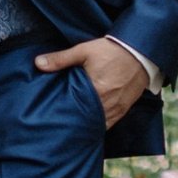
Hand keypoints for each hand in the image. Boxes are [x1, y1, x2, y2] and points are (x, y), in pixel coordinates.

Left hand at [37, 35, 151, 125]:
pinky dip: (101, 124)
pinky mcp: (125, 108)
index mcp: (96, 92)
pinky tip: (91, 122)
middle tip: (61, 126)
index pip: (76, 113)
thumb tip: (38, 63)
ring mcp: (118, 108)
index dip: (65, 118)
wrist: (140, 51)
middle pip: (87, 122)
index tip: (54, 120)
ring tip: (74, 126)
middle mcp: (107, 104)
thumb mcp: (84, 51)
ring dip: (88, 125)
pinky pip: (111, 123)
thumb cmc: (111, 50)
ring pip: (99, 125)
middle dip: (75, 124)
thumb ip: (61, 59)